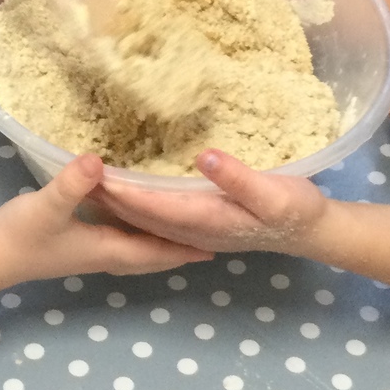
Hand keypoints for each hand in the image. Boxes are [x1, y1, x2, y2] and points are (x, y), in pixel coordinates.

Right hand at [0, 155, 211, 284]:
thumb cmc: (19, 234)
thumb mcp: (47, 205)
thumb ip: (72, 183)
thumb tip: (98, 160)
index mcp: (106, 248)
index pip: (155, 251)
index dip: (184, 249)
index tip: (213, 246)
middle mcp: (104, 254)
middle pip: (150, 255)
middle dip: (179, 250)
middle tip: (208, 241)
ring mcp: (89, 251)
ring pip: (136, 250)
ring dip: (160, 243)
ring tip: (183, 229)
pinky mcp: (76, 243)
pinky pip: (119, 240)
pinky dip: (136, 232)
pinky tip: (135, 216)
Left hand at [92, 149, 329, 253]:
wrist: (314, 231)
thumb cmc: (298, 209)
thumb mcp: (276, 193)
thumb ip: (239, 178)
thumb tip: (205, 157)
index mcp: (206, 219)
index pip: (152, 207)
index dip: (122, 191)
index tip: (93, 172)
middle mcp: (195, 229)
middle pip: (140, 216)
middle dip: (108, 198)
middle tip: (74, 172)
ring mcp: (198, 230)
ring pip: (146, 220)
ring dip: (118, 205)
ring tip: (88, 182)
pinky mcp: (203, 224)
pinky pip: (160, 218)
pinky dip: (138, 208)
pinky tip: (127, 194)